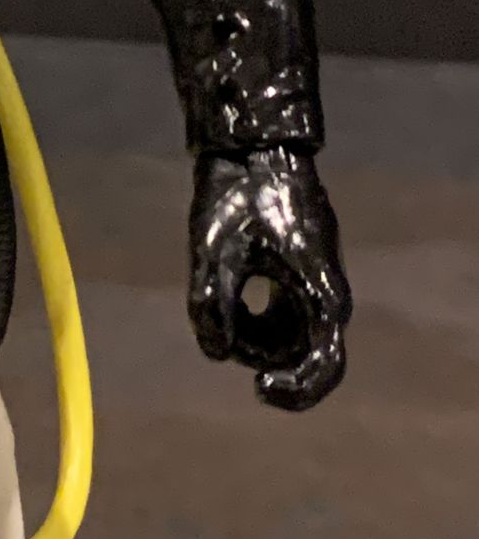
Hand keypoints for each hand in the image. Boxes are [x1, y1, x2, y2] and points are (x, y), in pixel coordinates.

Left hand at [187, 146, 351, 410]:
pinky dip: (255, 315)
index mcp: (321, 295)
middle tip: (220, 332)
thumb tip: (216, 352)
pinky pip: (283, 312)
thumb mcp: (214, 250)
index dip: (295, 391)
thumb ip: (211, 305)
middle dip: (260, 356)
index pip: (324, 366)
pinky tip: (227, 293)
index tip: (258, 388)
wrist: (254, 147)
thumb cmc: (238, 195)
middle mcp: (327, 296)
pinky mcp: (299, 271)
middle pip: (301, 355)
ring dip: (254, 335)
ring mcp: (314, 283)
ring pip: (290, 336)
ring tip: (218, 301)